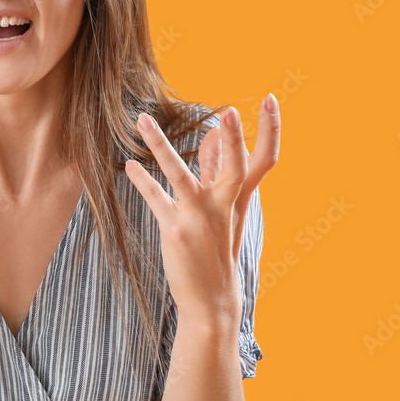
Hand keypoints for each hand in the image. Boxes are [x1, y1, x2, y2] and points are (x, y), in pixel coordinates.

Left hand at [125, 96, 280, 327]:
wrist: (212, 301)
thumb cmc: (217, 251)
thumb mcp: (224, 214)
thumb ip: (217, 177)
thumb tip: (211, 142)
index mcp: (239, 200)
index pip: (264, 160)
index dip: (270, 130)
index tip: (271, 99)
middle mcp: (223, 206)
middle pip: (233, 167)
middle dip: (233, 139)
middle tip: (229, 110)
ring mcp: (198, 218)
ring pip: (179, 174)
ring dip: (159, 145)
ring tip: (142, 120)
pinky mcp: (175, 230)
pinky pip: (154, 197)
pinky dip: (141, 180)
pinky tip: (128, 166)